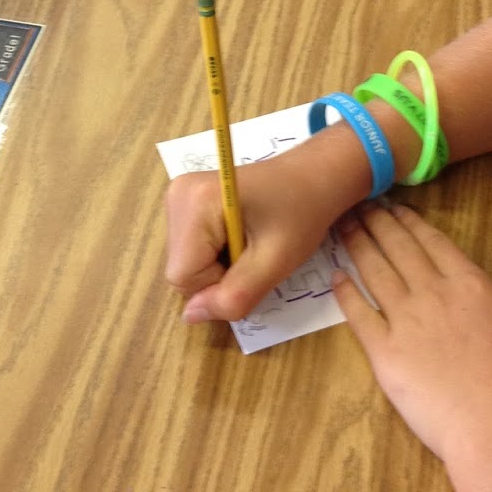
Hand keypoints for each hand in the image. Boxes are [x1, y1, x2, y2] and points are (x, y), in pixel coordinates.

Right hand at [168, 130, 371, 322]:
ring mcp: (179, 195)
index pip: (183, 277)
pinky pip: (190, 249)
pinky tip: (240, 234)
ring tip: (250, 241)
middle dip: (218, 275)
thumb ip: (233, 295)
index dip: (218, 285)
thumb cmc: (302, 212)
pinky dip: (215, 253)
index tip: (252, 265)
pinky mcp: (186, 200)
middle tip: (255, 253)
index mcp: (195, 202)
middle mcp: (178, 194)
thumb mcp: (275, 261)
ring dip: (217, 266)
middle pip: (181, 269)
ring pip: (185, 262)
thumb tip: (190, 316)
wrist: (313, 176)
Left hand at [332, 205, 491, 465]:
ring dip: (357, 246)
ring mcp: (406, 323)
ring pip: (375, 274)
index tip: (394, 206)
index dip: (411, 223)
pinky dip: (345, 294)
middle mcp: (434, 295)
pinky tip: (335, 278)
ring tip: (342, 226)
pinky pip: (359, 317)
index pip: (434, 243)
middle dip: (377, 224)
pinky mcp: (385, 355)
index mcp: (471, 285)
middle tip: (357, 205)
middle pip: (398, 250)